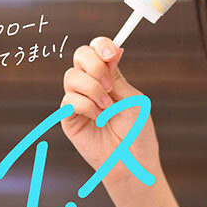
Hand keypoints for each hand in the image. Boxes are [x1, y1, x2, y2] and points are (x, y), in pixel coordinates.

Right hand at [61, 36, 159, 186]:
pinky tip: (98, 119)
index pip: (97, 49)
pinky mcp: (69, 118)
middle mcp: (91, 84)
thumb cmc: (137, 132)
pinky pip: (69, 100)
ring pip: (72, 76)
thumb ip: (118, 76)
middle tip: (110, 84)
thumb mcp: (133, 99)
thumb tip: (115, 50)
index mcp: (109, 76)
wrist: (133, 161)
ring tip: (107, 108)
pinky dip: (87, 106)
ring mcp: (78, 100)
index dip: (101, 45)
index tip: (112, 54)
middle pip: (79, 55)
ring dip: (93, 89)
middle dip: (94, 65)